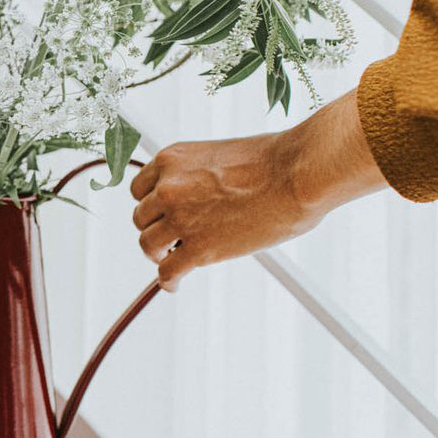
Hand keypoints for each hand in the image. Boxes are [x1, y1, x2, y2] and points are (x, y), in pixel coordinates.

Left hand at [129, 89, 386, 289]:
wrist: (298, 174)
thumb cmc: (274, 160)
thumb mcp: (219, 154)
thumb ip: (198, 174)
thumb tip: (201, 196)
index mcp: (172, 159)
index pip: (140, 188)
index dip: (151, 204)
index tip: (161, 214)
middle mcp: (168, 187)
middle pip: (141, 217)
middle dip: (156, 228)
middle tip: (173, 236)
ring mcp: (181, 218)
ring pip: (148, 244)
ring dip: (159, 253)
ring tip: (173, 257)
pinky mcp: (199, 247)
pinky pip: (167, 271)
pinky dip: (168, 280)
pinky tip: (175, 283)